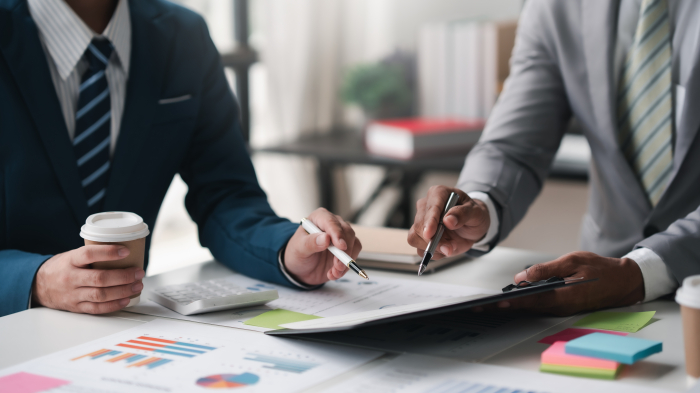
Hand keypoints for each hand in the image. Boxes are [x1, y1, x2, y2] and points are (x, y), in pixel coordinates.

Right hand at [32, 245, 144, 313]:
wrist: (39, 286)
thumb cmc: (62, 267)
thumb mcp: (73, 256)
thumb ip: (93, 256)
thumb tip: (126, 252)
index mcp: (70, 261)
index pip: (89, 254)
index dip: (108, 252)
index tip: (125, 251)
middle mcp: (70, 278)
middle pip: (99, 278)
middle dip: (123, 276)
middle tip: (139, 272)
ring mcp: (73, 294)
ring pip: (100, 295)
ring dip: (123, 291)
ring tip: (137, 285)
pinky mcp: (76, 307)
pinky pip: (97, 308)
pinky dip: (114, 305)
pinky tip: (126, 299)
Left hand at [283, 208, 361, 285]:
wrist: (300, 269)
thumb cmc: (297, 254)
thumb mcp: (299, 249)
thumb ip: (310, 243)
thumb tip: (326, 238)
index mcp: (319, 218)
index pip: (331, 222)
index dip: (337, 234)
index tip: (340, 247)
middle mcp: (333, 225)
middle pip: (347, 232)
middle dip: (344, 251)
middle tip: (337, 265)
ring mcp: (341, 237)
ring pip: (353, 244)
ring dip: (346, 260)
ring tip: (334, 272)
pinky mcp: (346, 249)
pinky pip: (353, 255)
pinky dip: (346, 267)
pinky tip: (334, 273)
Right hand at [408, 185, 489, 258]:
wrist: (472, 225)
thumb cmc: (473, 215)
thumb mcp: (476, 212)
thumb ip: (463, 214)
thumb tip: (448, 220)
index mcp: (438, 194)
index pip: (431, 208)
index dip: (429, 221)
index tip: (429, 234)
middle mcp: (426, 206)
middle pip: (419, 225)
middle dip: (433, 240)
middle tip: (450, 248)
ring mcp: (421, 221)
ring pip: (415, 237)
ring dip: (432, 247)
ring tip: (451, 247)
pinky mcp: (420, 235)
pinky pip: (420, 248)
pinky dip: (434, 253)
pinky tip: (445, 248)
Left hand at [485, 251, 644, 315]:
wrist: (623, 281)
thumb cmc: (600, 269)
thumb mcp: (572, 261)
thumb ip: (546, 269)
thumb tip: (522, 276)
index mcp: (562, 297)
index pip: (530, 301)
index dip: (511, 303)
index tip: (494, 304)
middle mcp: (560, 307)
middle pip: (527, 308)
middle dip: (504, 308)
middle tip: (481, 308)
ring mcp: (561, 309)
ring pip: (532, 308)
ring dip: (511, 307)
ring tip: (488, 305)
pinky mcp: (562, 306)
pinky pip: (539, 306)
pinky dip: (524, 304)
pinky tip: (510, 300)